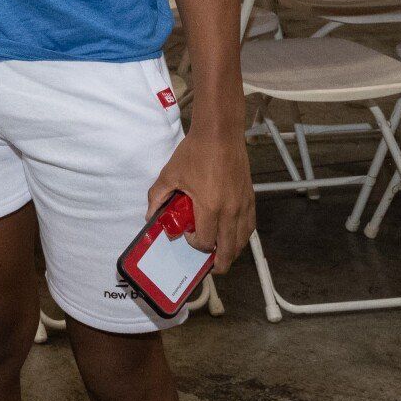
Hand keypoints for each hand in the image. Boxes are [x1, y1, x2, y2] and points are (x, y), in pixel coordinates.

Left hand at [148, 128, 253, 272]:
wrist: (220, 134)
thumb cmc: (195, 152)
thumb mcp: (170, 174)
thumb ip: (157, 197)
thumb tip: (149, 215)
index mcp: (210, 207)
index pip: (206, 242)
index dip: (196, 245)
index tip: (189, 236)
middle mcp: (230, 211)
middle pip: (229, 250)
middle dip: (218, 263)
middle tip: (210, 266)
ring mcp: (243, 205)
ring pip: (242, 241)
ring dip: (232, 251)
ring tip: (222, 254)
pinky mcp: (250, 198)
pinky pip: (250, 226)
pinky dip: (242, 236)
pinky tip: (234, 235)